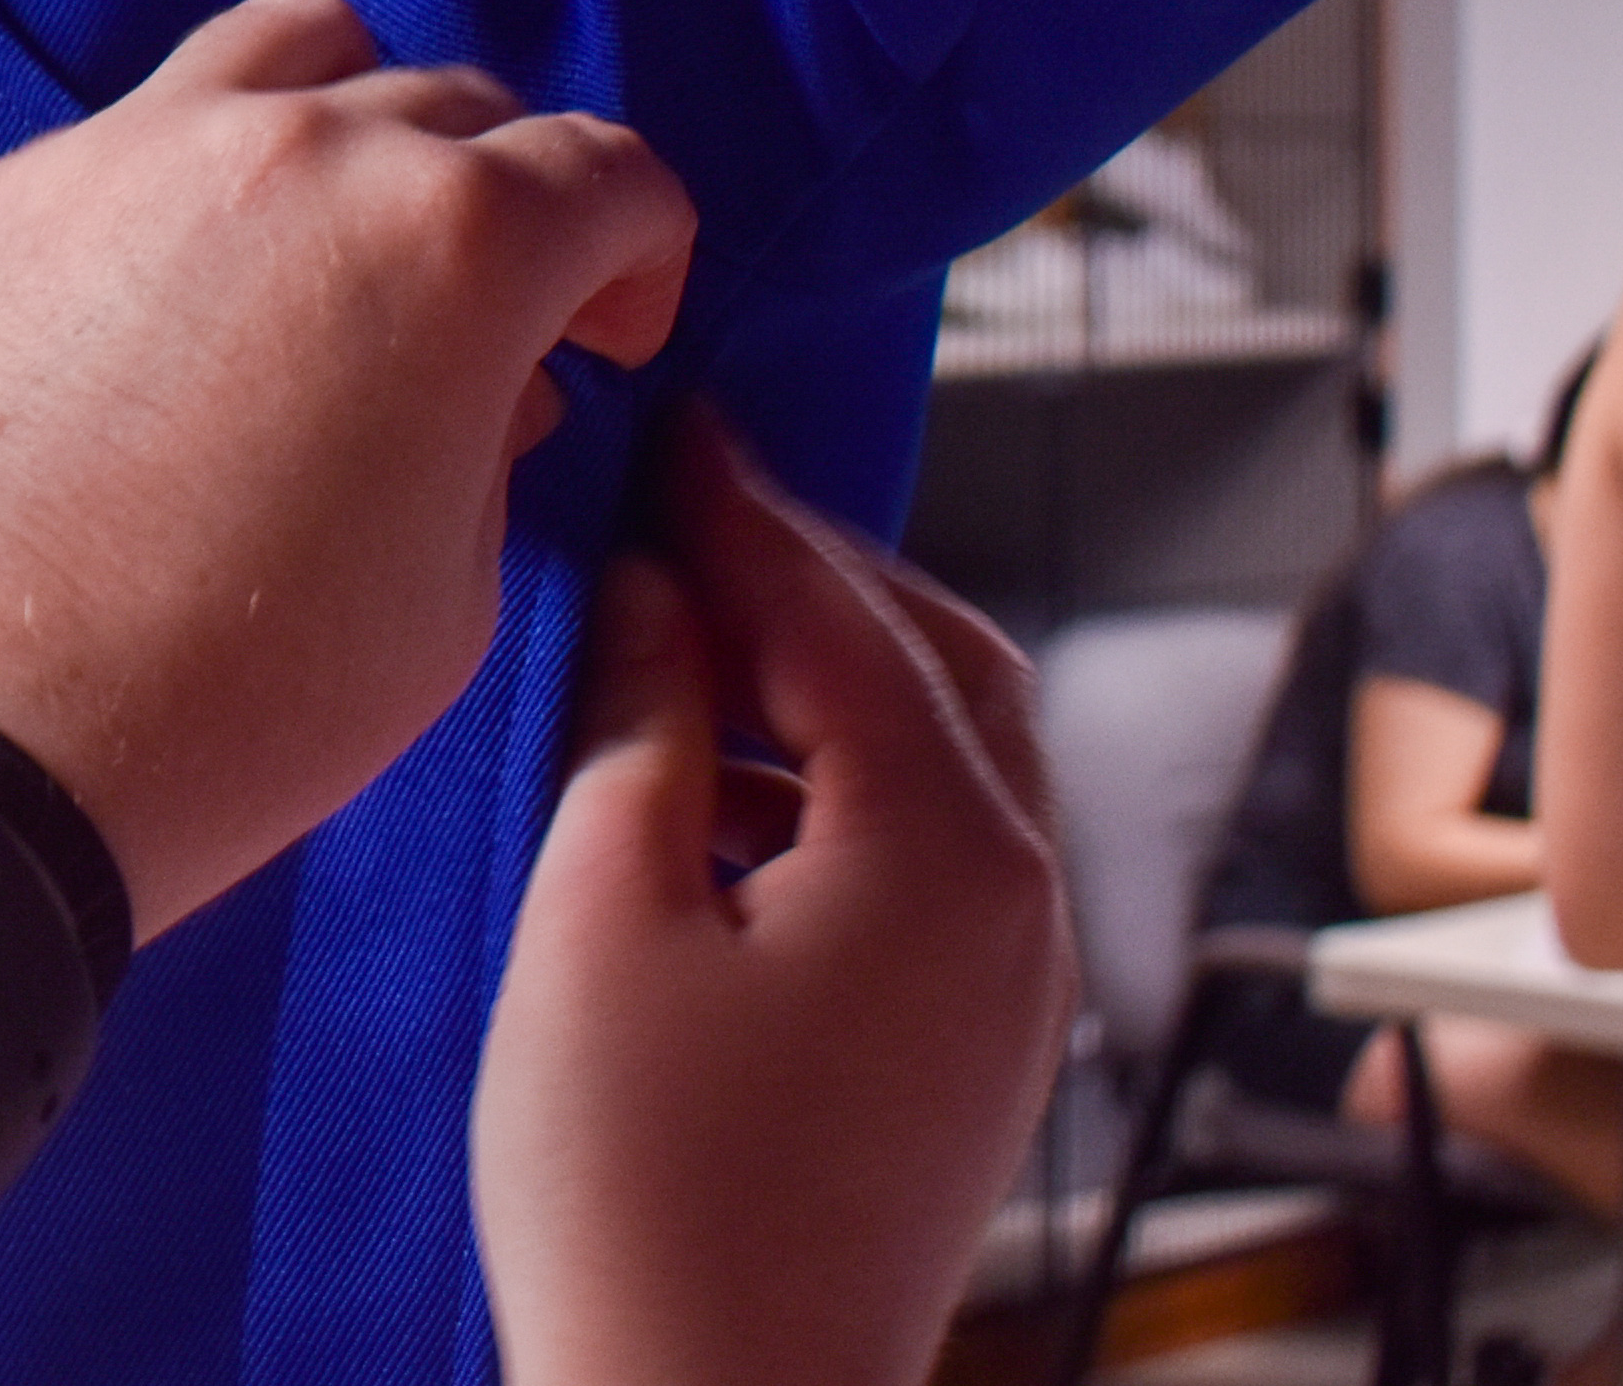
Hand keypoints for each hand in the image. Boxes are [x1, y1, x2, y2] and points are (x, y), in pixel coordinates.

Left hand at [0, 0, 691, 936]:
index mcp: (452, 240)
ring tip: (334, 251)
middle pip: (455, 104)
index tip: (605, 337)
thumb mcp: (451, 597)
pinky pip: (140, 134)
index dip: (640, 254)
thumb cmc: (239, 700)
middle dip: (507, 202)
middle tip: (484, 325)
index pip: (607, 168)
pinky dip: (200, 185)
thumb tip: (484, 381)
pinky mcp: (4, 193)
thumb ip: (493, 442)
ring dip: (354, 125)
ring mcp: (132, 149)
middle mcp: (300, 148)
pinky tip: (175, 308)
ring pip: (293, 51)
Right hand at [478, 412, 1069, 1385]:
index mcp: (947, 847)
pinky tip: (713, 802)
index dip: (739, 503)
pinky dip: (841, 789)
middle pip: (939, 661)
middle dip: (810, 577)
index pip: (842, 608)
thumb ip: (641, 719)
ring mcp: (1018, 986)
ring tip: (675, 651)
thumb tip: (661, 592)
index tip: (670, 423)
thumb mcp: (598, 913)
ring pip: (951, 757)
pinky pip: (939, 856)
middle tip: (678, 516)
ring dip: (825, 684)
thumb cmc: (645, 1199)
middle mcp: (1023, 902)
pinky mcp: (981, 1053)